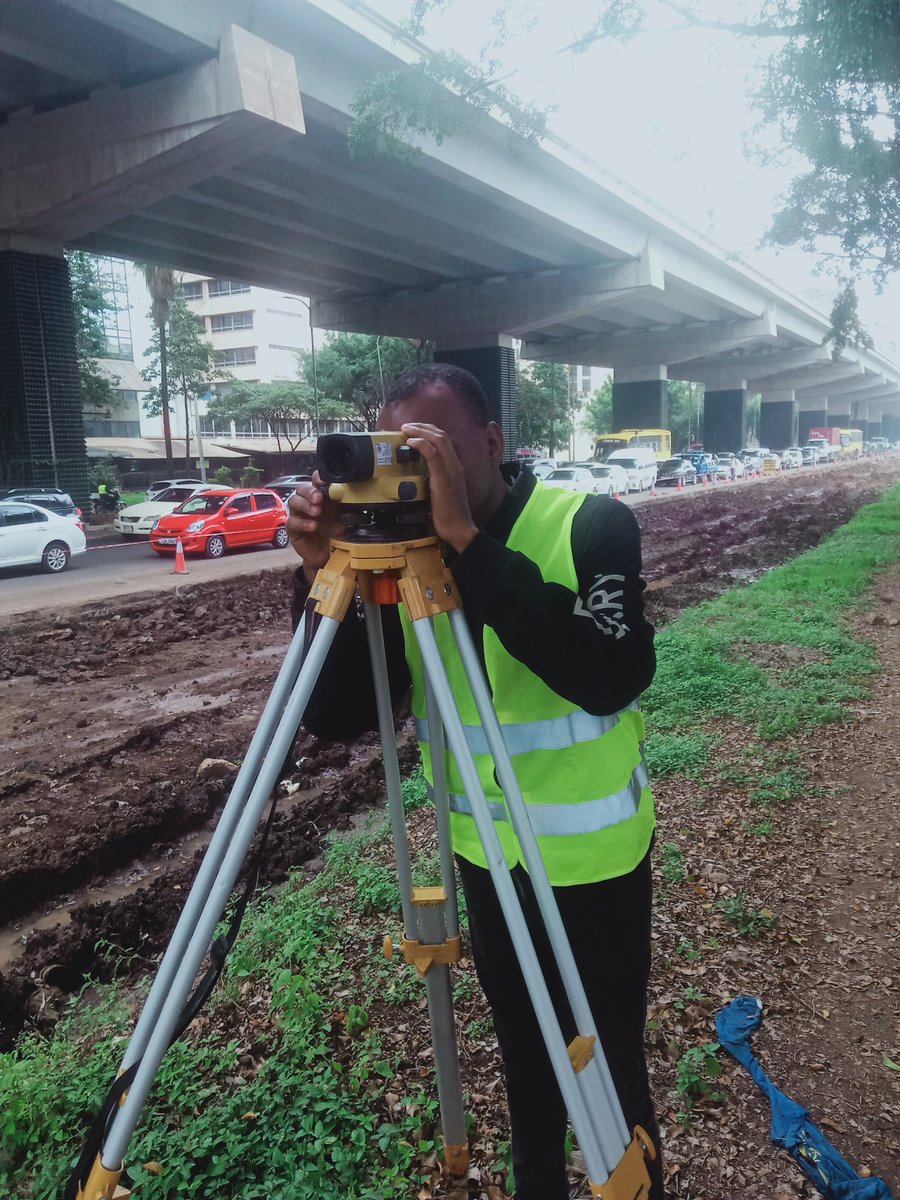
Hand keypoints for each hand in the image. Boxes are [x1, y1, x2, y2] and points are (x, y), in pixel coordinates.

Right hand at [286, 474, 343, 582]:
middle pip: (301, 488)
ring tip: (317, 511)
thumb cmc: (333, 533)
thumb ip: (347, 507)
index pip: (315, 481)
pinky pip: (292, 522)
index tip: (324, 480)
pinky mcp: (293, 529)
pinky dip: (303, 523)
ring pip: (293, 502)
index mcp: (321, 497)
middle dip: (310, 491)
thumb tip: (356, 498)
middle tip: (319, 498)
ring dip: (305, 504)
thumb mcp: (343, 519)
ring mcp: (299, 515)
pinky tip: (313, 526)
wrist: (327, 555)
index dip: (318, 478)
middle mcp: (308, 503)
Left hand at [400, 423, 477, 552]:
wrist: (459, 529)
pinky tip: (410, 442)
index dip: (428, 431)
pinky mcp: (444, 478)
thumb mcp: (440, 492)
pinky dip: (420, 444)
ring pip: (437, 440)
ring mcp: (451, 470)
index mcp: (455, 467)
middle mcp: (455, 465)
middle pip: (441, 435)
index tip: (413, 430)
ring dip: (419, 431)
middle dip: (422, 426)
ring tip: (405, 429)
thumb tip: (418, 475)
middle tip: (406, 426)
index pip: (444, 440)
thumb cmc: (448, 515)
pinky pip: (432, 454)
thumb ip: (433, 480)